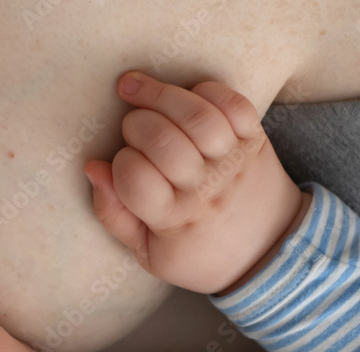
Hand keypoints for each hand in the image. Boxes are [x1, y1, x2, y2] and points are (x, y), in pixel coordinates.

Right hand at [84, 72, 307, 294]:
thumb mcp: (147, 253)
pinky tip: (184, 97)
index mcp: (174, 220)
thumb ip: (113, 214)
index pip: (134, 177)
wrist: (267, 252)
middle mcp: (205, 188)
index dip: (119, 164)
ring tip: (136, 89)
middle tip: (130, 129)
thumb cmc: (197, 253)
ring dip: (160, 94)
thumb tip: (92, 167)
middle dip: (134, 124)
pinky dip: (203, 91)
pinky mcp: (255, 140)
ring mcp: (233, 161)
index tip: (122, 167)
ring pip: (195, 114)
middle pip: (161, 139)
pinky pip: (231, 103)